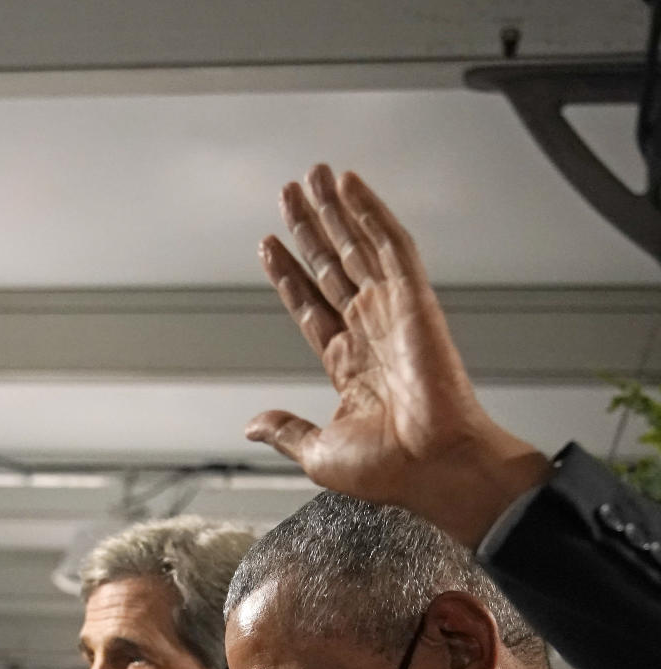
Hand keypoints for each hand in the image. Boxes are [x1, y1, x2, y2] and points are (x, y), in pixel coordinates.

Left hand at [251, 166, 551, 546]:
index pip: (313, 307)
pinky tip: (349, 185)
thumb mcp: (318, 453)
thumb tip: (253, 425)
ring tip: (311, 177)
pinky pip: (389, 245)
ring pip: (356, 248)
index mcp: (350, 368)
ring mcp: (393, 314)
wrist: (436, 468)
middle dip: (309, 230)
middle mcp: (372, 334)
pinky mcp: (414, 300)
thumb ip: (286, 430)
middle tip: (290, 194)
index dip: (290, 276)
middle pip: (332, 268)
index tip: (270, 246)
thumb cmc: (393, 470)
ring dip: (334, 211)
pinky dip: (369, 213)